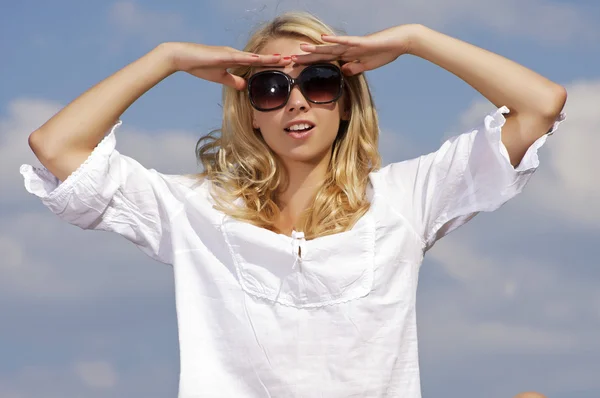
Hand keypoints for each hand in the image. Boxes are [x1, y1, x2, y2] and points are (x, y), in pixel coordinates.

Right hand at [164, 42, 291, 89]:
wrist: (182, 57)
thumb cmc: (200, 66)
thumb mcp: (221, 77)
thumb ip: (234, 81)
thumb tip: (246, 87)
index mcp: (237, 59)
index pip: (259, 63)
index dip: (273, 64)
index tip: (288, 66)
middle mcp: (237, 54)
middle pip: (262, 58)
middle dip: (278, 60)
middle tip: (295, 60)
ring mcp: (232, 53)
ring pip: (256, 56)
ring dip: (271, 58)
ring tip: (286, 59)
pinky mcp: (224, 54)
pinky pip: (242, 57)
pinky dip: (253, 59)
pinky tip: (263, 60)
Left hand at [292, 24, 418, 75]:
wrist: (400, 42)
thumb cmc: (384, 53)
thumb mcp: (366, 66)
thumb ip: (354, 68)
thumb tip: (343, 71)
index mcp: (347, 56)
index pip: (325, 61)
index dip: (311, 64)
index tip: (297, 68)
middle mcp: (346, 49)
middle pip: (323, 54)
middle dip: (307, 58)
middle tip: (290, 60)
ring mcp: (352, 45)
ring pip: (330, 47)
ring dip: (315, 49)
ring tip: (300, 49)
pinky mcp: (361, 42)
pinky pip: (345, 42)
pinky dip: (334, 41)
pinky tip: (322, 40)